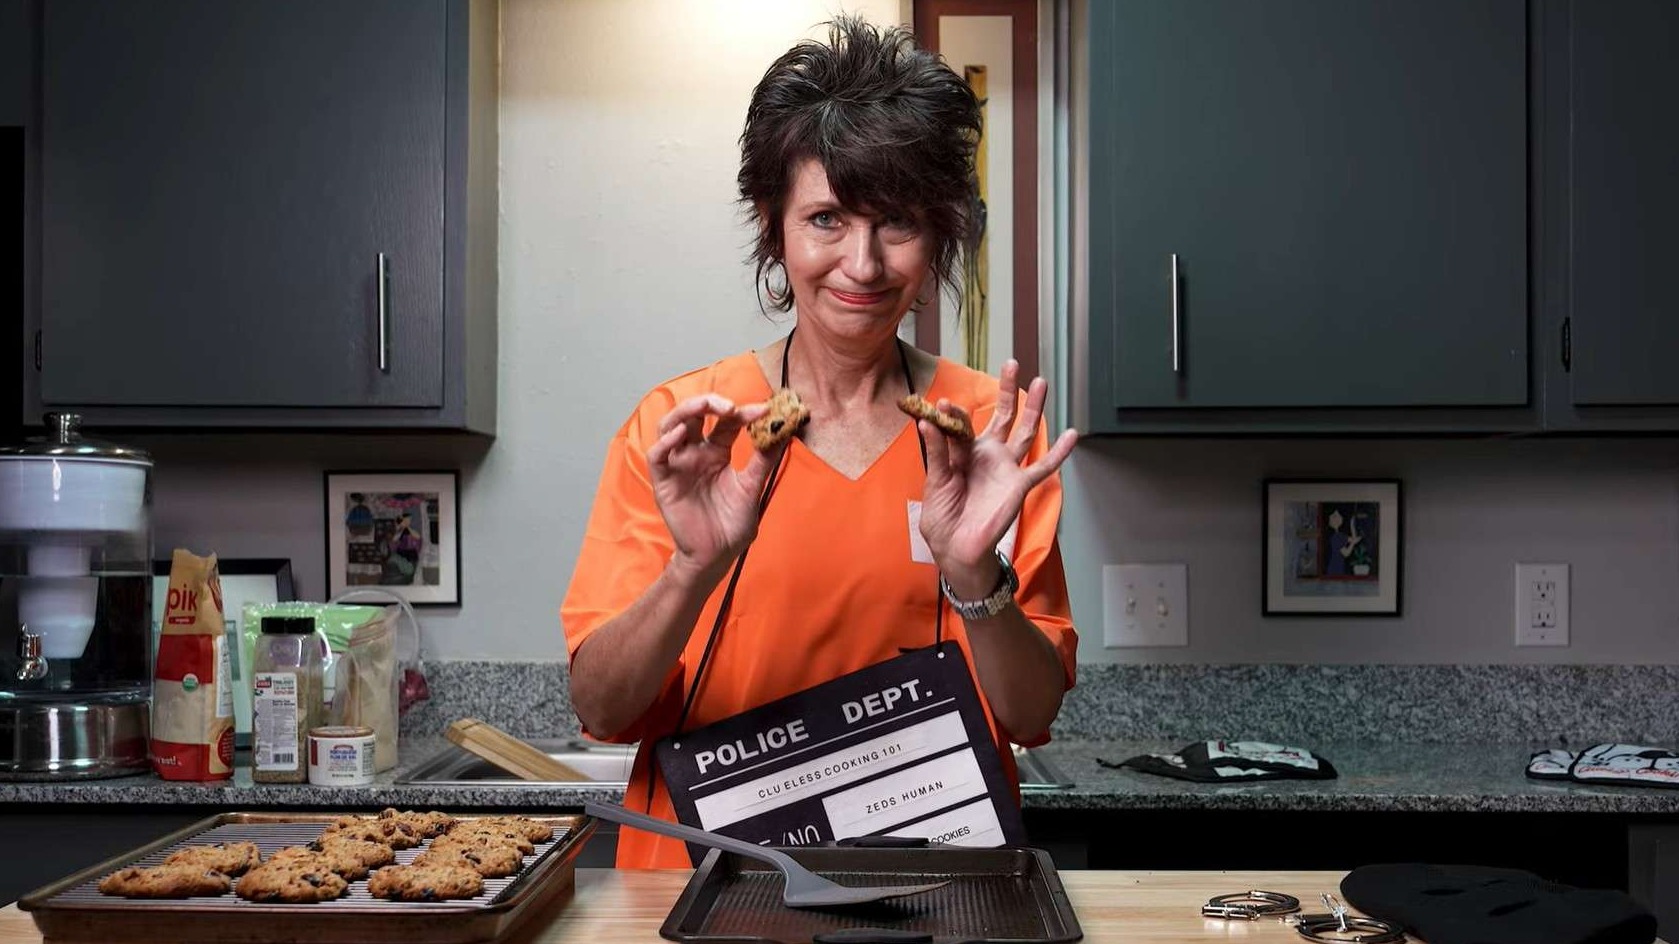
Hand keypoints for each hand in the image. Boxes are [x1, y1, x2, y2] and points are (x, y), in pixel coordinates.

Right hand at [646, 394, 777, 583]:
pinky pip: (657, 456)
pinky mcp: (664, 482)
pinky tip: (682, 434)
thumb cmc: (732, 525)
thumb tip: (783, 432)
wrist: (716, 556)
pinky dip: (666, 442)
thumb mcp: (752, 488)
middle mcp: (696, 454)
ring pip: (671, 426)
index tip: (764, 411)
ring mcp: (678, 465)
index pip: (727, 423)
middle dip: (710, 403)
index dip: (743, 413)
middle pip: (695, 415)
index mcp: (718, 453)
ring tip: (705, 407)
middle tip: (729, 405)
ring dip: (686, 411)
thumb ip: (763, 461)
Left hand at [916, 360, 1077, 598]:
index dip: (953, 414)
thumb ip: (936, 453)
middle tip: (1011, 363)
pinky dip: (1060, 452)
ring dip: (1033, 408)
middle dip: (1007, 390)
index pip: (960, 425)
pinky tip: (1073, 434)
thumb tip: (928, 421)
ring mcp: (1005, 469)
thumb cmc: (943, 520)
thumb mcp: (934, 483)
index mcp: (962, 454)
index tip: (942, 404)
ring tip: (1041, 382)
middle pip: (1002, 416)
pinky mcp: (1019, 486)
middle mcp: (987, 456)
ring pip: (1025, 432)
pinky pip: (1043, 467)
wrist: (957, 551)